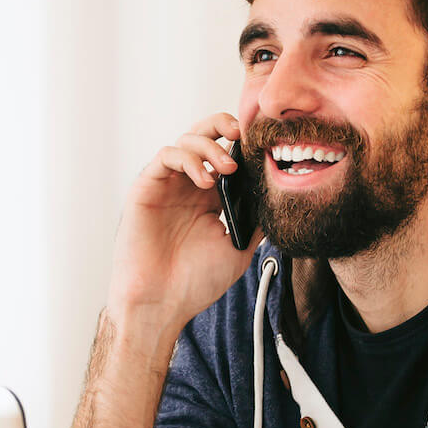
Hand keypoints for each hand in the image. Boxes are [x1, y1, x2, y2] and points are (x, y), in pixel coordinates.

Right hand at [105, 112, 258, 338]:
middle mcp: (188, 186)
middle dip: (224, 125)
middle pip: (205, 136)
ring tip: (227, 168)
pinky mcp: (147, 187)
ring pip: (187, 140)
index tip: (264, 146)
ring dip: (210, 146)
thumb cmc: (195, 282)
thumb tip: (280, 195)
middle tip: (244, 134)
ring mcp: (167, 185)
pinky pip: (166, 155)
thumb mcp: (239, 247)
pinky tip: (204, 181)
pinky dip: (188, 159)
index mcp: (210, 198)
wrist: (161, 302)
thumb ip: (257, 219)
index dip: (244, 144)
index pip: (227, 155)